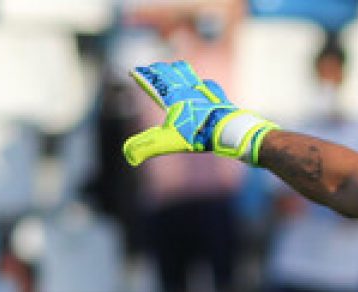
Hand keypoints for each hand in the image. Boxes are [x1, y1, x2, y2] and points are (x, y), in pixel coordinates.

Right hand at [123, 60, 275, 166]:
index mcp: (172, 96)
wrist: (229, 129)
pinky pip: (208, 87)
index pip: (153, 82)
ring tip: (176, 69)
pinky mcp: (218, 99)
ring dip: (179, 71)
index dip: (142, 77)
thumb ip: (146, 147)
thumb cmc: (199, 134)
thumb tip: (128, 156)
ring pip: (188, 74)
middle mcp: (187, 89)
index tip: (133, 72)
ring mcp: (204, 92)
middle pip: (169, 74)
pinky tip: (204, 87)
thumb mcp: (169, 142)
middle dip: (159, 71)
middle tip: (152, 69)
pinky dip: (201, 85)